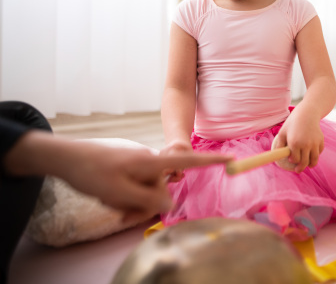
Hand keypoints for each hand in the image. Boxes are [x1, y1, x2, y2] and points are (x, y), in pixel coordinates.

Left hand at [59, 142, 230, 222]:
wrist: (65, 157)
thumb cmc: (93, 173)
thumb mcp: (120, 193)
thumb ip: (149, 200)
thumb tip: (170, 204)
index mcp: (152, 163)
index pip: (189, 160)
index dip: (212, 161)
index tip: (232, 160)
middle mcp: (149, 161)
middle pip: (160, 188)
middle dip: (143, 205)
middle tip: (121, 216)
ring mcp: (138, 164)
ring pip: (144, 190)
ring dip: (129, 203)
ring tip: (108, 204)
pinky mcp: (128, 167)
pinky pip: (134, 186)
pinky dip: (123, 196)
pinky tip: (106, 198)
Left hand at [273, 110, 323, 172]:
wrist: (307, 114)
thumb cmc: (292, 123)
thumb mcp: (282, 132)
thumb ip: (279, 145)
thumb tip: (277, 155)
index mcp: (295, 143)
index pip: (295, 159)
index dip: (293, 161)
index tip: (291, 159)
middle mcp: (306, 144)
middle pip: (305, 162)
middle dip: (301, 168)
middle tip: (298, 170)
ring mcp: (314, 143)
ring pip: (314, 160)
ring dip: (311, 165)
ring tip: (308, 166)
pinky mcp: (321, 141)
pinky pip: (319, 152)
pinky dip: (316, 155)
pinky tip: (312, 155)